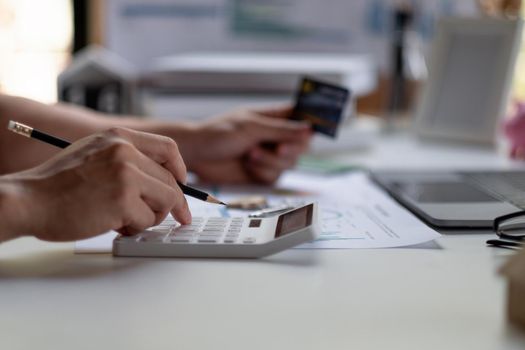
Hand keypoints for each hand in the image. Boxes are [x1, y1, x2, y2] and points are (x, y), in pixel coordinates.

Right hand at [0, 127, 189, 241]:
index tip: (182, 185)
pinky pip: (148, 220)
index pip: (168, 148)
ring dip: (150, 216)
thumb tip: (161, 181)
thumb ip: (127, 160)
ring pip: (165, 201)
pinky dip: (135, 228)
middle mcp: (124, 151)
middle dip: (171, 204)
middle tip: (172, 218)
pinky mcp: (123, 200)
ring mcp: (125, 174)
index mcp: (118, 137)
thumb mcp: (94, 155)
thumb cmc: (58, 185)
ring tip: (125, 219)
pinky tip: (114, 225)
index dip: (179, 169)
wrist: (27, 200)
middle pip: (170, 180)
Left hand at [181, 106, 311, 183]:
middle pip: (302, 145)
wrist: (197, 156)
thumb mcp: (251, 127)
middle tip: (277, 149)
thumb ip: (281, 130)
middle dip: (291, 149)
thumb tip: (309, 128)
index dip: (312, 124)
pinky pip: (275, 176)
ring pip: (289, 163)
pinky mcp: (262, 172)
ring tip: (250, 154)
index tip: (313, 130)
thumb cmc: (218, 133)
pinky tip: (247, 165)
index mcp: (274, 117)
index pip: (302, 118)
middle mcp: (275, 136)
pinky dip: (261, 172)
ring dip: (270, 161)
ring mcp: (270, 155)